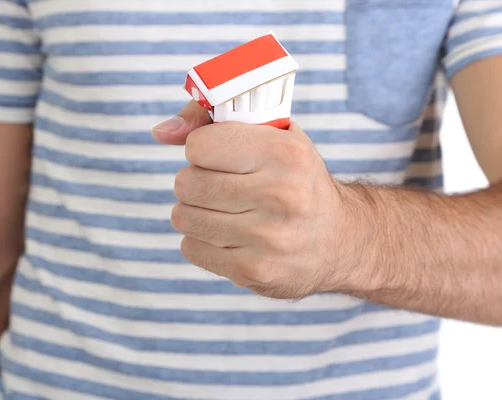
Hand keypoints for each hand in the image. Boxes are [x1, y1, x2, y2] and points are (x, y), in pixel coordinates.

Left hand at [152, 102, 362, 298]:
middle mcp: (280, 196)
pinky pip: (191, 248)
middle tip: (220, 184)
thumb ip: (213, 120)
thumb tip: (160, 132)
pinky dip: (203, 240)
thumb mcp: (274, 136)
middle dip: (196, 180)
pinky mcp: (253, 271)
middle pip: (186, 182)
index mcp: (285, 154)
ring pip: (183, 216)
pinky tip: (230, 236)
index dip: (203, 148)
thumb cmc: (298, 179)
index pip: (199, 146)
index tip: (220, 155)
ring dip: (196, 211)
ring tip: (224, 209)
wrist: (340, 240)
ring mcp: (266, 239)